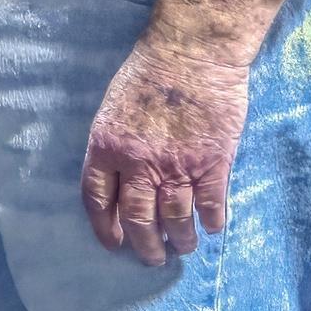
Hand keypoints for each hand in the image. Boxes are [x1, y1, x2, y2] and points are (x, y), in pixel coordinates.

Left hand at [80, 33, 254, 263]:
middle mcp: (140, 163)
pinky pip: (211, 204)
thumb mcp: (113, 107)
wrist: (192, 52)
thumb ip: (114, 145)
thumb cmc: (148, 73)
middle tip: (152, 258)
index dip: (105, 226)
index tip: (113, 243)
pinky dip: (211, 222)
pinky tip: (211, 229)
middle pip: (138, 218)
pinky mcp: (213, 163)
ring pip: (175, 218)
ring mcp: (178, 165)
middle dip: (144, 245)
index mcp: (107, 146)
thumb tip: (120, 179)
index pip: (98, 198)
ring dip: (179, 239)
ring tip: (182, 248)